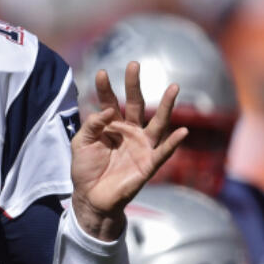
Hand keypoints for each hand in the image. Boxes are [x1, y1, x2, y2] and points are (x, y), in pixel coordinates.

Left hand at [70, 61, 187, 239]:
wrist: (91, 198)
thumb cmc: (85, 170)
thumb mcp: (80, 144)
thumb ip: (91, 125)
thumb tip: (108, 110)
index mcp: (111, 126)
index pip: (110, 102)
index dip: (105, 88)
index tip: (101, 72)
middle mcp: (129, 131)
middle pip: (136, 103)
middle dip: (134, 84)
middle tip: (134, 64)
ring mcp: (141, 146)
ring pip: (157, 122)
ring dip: (166, 106)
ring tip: (174, 87)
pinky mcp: (149, 163)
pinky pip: (164, 151)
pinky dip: (174, 142)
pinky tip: (183, 131)